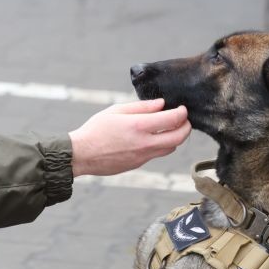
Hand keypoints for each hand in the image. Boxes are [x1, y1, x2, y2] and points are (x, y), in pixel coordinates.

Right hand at [67, 99, 190, 176]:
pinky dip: (162, 145)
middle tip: (184, 120)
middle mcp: (144, 143)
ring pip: (170, 148)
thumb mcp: (116, 111)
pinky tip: (153, 137)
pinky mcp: (138, 164)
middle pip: (178, 138)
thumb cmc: (95, 129)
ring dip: (175, 138)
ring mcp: (143, 156)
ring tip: (170, 128)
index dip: (182, 113)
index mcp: (138, 126)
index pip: (172, 120)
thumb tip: (161, 104)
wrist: (82, 154)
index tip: (182, 109)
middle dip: (186, 127)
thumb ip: (141, 107)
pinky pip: (157, 154)